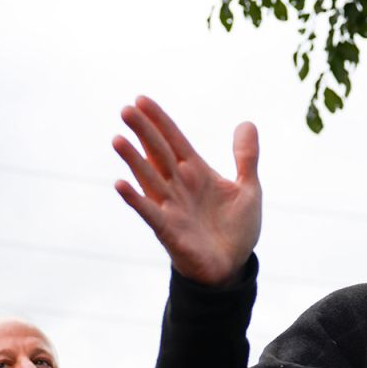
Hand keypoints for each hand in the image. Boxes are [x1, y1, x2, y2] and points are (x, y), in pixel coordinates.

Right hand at [114, 95, 261, 285]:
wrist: (232, 268)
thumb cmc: (236, 230)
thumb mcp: (248, 189)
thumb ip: (245, 158)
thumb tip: (246, 123)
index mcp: (196, 172)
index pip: (174, 140)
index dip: (159, 120)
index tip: (141, 99)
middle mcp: (178, 185)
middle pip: (157, 152)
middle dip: (143, 131)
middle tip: (126, 110)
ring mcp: (170, 207)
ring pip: (148, 178)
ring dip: (133, 159)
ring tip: (118, 139)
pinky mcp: (168, 230)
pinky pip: (149, 212)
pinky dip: (135, 199)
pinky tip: (120, 184)